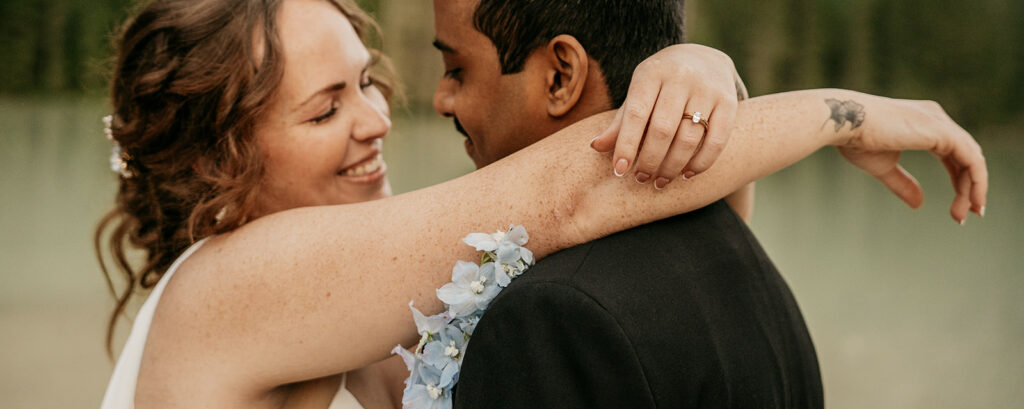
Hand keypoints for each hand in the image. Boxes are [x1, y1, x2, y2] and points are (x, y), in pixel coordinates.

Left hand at [590, 44, 739, 188]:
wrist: (704, 58)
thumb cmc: (661, 84)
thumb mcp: (639, 93)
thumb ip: (621, 121)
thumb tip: (595, 147)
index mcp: (651, 73)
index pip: (636, 114)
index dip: (627, 145)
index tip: (620, 171)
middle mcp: (680, 77)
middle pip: (662, 130)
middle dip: (650, 160)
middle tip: (642, 178)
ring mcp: (707, 89)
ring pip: (689, 138)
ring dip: (673, 166)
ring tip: (661, 181)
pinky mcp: (729, 102)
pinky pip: (716, 140)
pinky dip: (701, 163)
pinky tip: (687, 174)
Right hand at [838, 98, 987, 223]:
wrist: (844, 123)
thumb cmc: (856, 140)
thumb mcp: (883, 167)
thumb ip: (903, 183)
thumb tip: (919, 204)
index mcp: (925, 123)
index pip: (954, 155)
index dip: (959, 181)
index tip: (959, 208)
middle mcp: (937, 118)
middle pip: (966, 158)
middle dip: (969, 188)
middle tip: (966, 216)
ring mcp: (941, 123)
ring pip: (972, 160)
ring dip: (972, 190)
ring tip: (962, 216)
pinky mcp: (943, 132)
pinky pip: (972, 160)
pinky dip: (976, 181)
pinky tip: (971, 200)